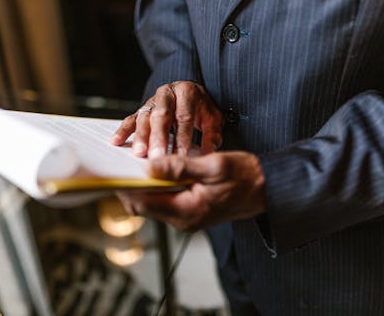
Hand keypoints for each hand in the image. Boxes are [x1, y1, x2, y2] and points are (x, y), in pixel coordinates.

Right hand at [111, 81, 222, 157]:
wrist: (190, 94)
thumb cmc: (202, 109)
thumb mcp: (213, 119)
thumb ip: (211, 136)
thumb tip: (208, 156)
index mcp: (187, 92)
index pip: (184, 117)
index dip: (182, 137)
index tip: (181, 156)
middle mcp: (167, 94)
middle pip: (161, 116)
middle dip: (158, 138)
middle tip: (157, 157)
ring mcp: (151, 101)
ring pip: (144, 117)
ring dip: (141, 137)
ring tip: (140, 154)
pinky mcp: (141, 109)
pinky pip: (130, 119)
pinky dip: (123, 131)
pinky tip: (116, 142)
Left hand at [116, 152, 265, 230]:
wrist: (269, 189)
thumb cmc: (246, 177)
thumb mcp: (214, 165)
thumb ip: (180, 167)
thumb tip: (150, 167)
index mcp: (187, 211)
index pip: (143, 202)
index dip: (125, 186)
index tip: (114, 169)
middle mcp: (184, 219)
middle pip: (143, 206)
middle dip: (130, 187)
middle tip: (123, 164)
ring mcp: (188, 217)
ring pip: (152, 204)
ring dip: (143, 186)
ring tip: (138, 164)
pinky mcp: (191, 211)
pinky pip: (165, 201)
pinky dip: (156, 188)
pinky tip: (157, 171)